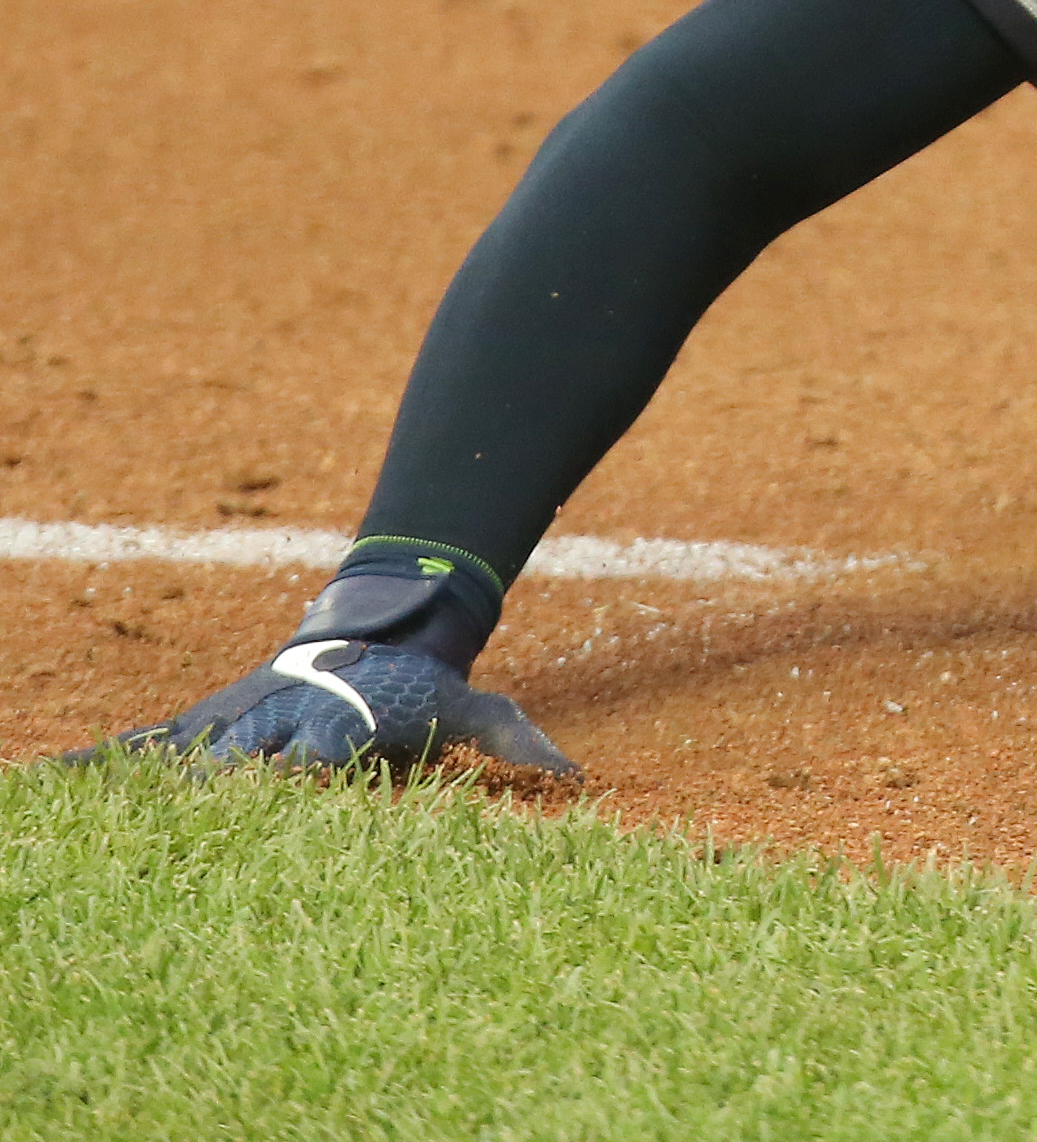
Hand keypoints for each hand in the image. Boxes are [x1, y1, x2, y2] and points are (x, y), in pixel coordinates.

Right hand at [72, 637, 574, 780]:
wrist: (375, 630)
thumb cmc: (422, 686)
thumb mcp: (474, 707)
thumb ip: (518, 740)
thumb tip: (577, 775)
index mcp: (338, 728)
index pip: (323, 754)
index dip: (315, 766)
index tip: (302, 779)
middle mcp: (277, 726)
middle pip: (242, 765)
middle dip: (222, 786)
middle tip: (193, 806)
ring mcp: (231, 728)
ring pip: (178, 760)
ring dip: (135, 784)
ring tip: (74, 812)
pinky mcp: (198, 730)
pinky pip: (136, 752)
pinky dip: (90, 768)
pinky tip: (40, 789)